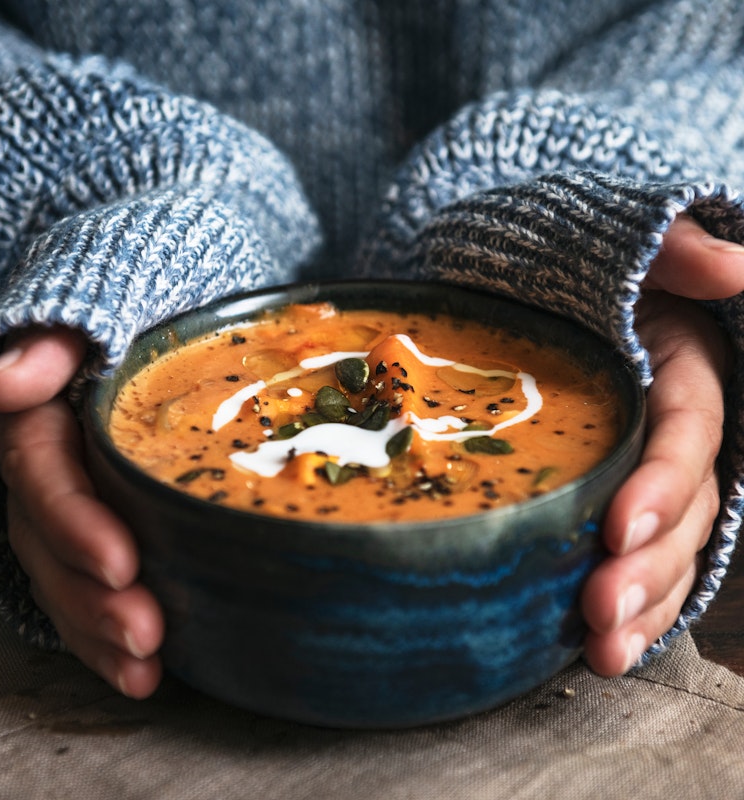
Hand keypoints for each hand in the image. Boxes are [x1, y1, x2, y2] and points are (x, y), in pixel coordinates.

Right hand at [0, 328, 164, 697]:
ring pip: (61, 578)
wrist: (144, 330)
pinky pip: (81, 588)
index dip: (74, 522)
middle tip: (145, 633)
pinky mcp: (88, 531)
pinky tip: (140, 671)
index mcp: (38, 418)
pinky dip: (103, 634)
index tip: (121, 563)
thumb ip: (51, 344)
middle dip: (91, 597)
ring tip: (144, 671)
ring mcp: (61, 507)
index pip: (41, 474)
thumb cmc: (129, 314)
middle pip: (49, 543)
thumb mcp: (93, 311)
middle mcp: (41, 471)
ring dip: (97, 632)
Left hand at [581, 214, 741, 674]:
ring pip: (669, 544)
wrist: (525, 284)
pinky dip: (631, 602)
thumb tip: (735, 269)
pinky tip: (603, 647)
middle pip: (684, 505)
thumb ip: (671, 251)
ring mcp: (649, 465)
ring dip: (642, 602)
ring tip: (601, 651)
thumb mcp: (614, 241)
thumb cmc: (566, 260)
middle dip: (648, 564)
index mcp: (680, 366)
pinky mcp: (616, 493)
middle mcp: (674, 425)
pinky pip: (636, 553)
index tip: (619, 526)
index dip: (664, 481)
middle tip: (599, 615)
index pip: (687, 430)